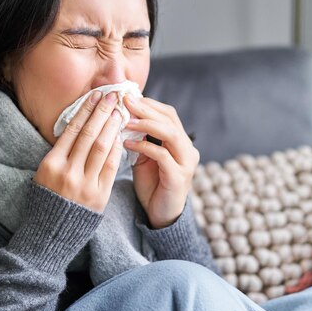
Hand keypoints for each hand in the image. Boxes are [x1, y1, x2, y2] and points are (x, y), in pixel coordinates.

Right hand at [33, 91, 122, 212]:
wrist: (50, 234)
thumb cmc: (48, 200)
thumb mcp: (45, 174)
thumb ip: (61, 152)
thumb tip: (81, 124)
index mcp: (51, 164)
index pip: (72, 130)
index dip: (85, 110)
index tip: (95, 95)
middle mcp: (67, 172)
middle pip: (89, 135)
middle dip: (101, 112)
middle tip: (112, 96)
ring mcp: (85, 184)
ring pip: (102, 148)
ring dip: (112, 127)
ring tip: (119, 112)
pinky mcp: (99, 196)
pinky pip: (111, 167)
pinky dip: (117, 149)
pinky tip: (121, 136)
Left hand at [122, 95, 199, 228]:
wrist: (159, 215)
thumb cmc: (151, 183)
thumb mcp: (144, 155)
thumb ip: (139, 136)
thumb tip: (124, 112)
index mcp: (181, 141)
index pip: (168, 113)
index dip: (149, 103)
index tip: (127, 96)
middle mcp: (188, 149)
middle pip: (170, 120)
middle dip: (146, 109)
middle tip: (125, 101)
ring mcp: (186, 163)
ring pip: (170, 134)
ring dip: (146, 125)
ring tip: (126, 120)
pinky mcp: (178, 178)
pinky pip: (162, 156)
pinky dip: (144, 147)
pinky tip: (127, 144)